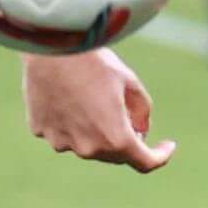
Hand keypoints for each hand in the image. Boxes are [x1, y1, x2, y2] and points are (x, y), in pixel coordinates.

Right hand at [24, 45, 173, 172]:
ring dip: (95, 131)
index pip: (145, 163)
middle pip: (114, 154)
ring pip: (85, 144)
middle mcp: (88, 148)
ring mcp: (61, 142)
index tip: (167, 146)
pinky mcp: (40, 130)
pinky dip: (69, 122)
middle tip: (127, 114)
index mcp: (116, 139)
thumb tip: (141, 130)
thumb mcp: (130, 82)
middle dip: (125, 139)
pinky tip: (66, 95)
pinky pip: (61, 132)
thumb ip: (142, 111)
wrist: (52, 45)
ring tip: (90, 97)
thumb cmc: (96, 62)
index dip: (160, 156)